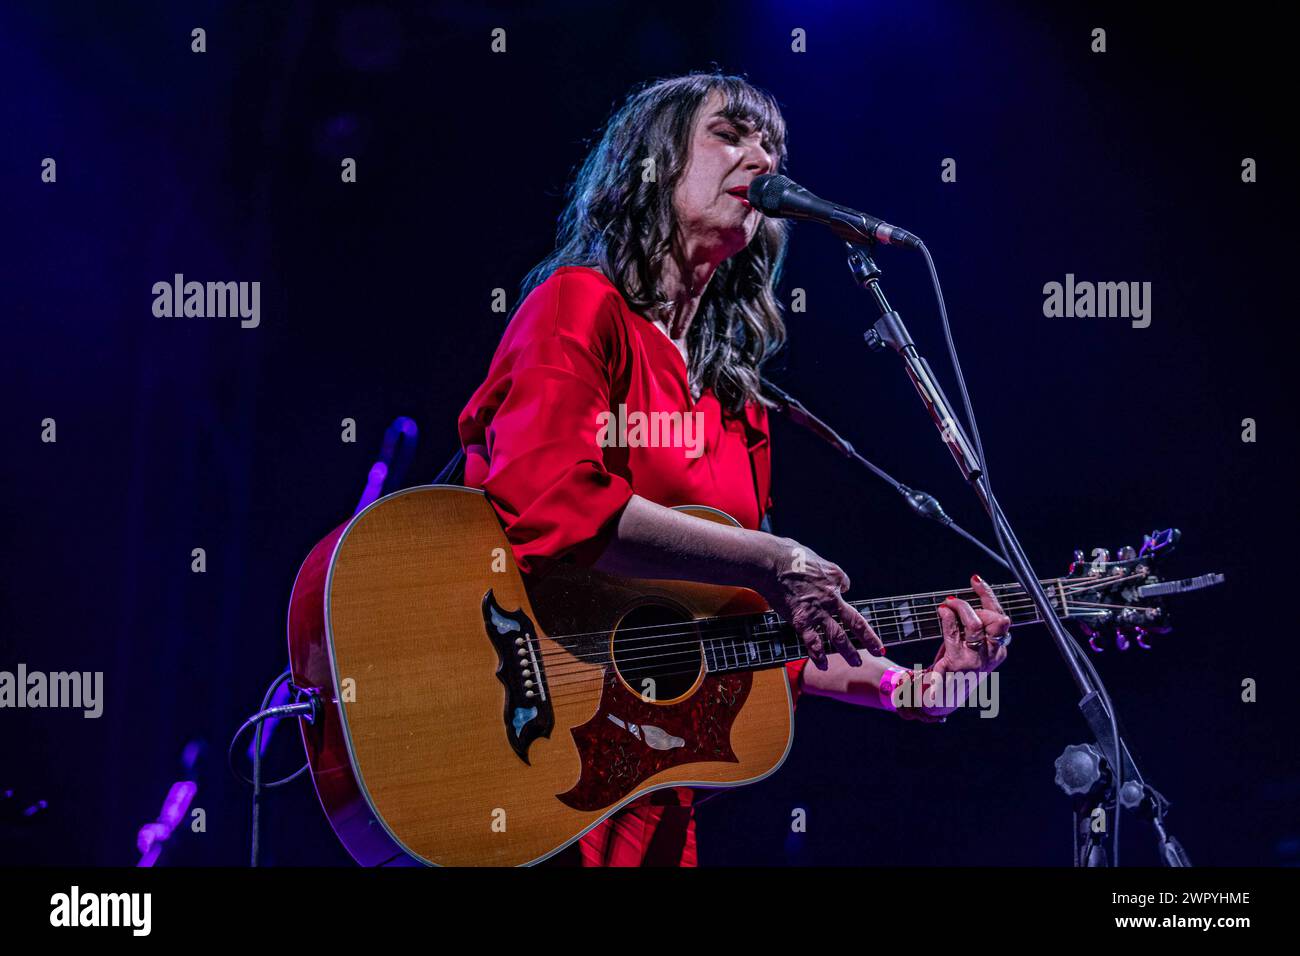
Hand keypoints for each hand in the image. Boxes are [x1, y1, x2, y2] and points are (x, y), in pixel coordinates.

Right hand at [756, 537, 883, 669]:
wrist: (772, 563)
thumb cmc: (789, 556)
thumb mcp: (814, 557)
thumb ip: (824, 569)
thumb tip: (829, 576)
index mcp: (834, 578)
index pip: (845, 585)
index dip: (842, 589)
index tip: (839, 591)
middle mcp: (831, 597)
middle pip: (855, 621)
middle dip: (868, 638)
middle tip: (878, 649)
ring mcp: (818, 611)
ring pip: (838, 637)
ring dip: (849, 652)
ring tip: (856, 663)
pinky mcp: (802, 620)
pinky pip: (813, 642)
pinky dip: (819, 656)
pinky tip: (824, 666)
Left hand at [916, 574, 1009, 715]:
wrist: (941, 696)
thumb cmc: (955, 666)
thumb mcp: (971, 645)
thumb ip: (973, 626)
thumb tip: (964, 599)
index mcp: (999, 650)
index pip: (1001, 617)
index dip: (988, 595)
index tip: (975, 580)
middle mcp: (992, 656)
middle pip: (996, 620)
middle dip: (976, 604)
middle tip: (955, 602)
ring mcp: (976, 661)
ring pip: (976, 624)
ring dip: (960, 608)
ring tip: (947, 604)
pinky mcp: (958, 663)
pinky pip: (954, 633)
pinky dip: (947, 618)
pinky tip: (941, 612)